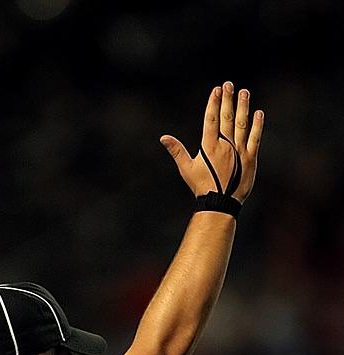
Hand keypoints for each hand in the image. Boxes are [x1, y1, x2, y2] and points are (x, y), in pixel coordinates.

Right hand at [160, 81, 263, 203]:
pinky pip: (255, 138)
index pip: (211, 119)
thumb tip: (163, 138)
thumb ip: (177, 151)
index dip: (214, 103)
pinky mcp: (250, 158)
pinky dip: (257, 125)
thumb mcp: (186, 168)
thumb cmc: (201, 186)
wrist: (220, 203)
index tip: (216, 90)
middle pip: (226, 117)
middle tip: (229, 84)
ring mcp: (239, 151)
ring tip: (244, 92)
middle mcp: (225, 145)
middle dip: (227, 99)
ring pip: (241, 124)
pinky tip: (258, 113)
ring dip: (243, 107)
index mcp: (209, 146)